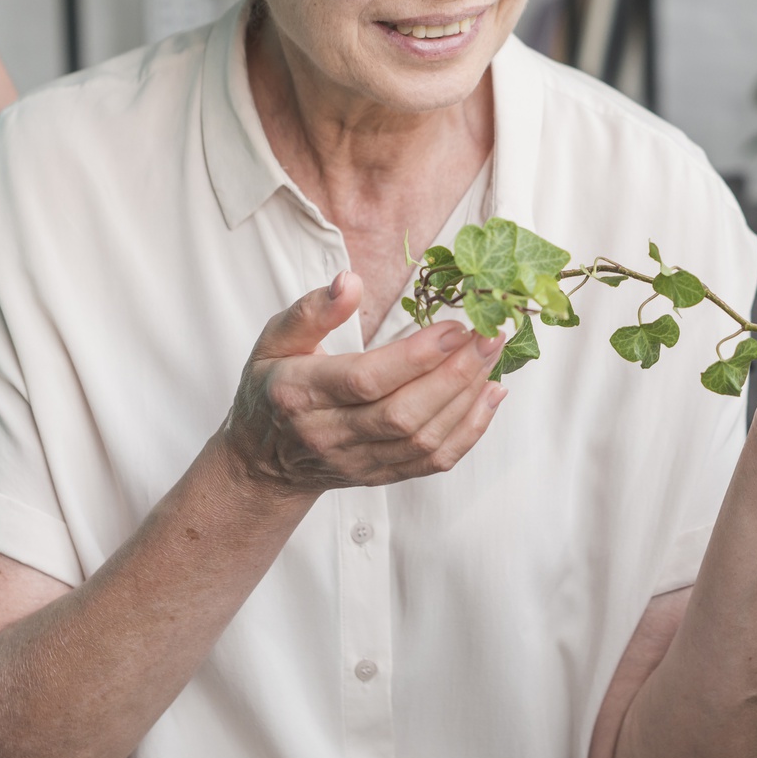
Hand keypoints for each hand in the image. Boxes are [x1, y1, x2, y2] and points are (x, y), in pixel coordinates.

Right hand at [219, 271, 507, 495]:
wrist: (263, 462)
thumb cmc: (272, 389)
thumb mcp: (274, 340)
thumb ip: (311, 310)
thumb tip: (349, 281)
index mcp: (299, 395)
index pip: (365, 380)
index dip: (415, 356)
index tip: (456, 326)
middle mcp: (329, 435)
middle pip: (403, 414)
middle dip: (456, 374)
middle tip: (490, 336)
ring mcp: (357, 462)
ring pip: (424, 441)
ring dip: (468, 399)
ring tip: (493, 357)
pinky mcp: (381, 476)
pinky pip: (433, 462)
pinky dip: (470, 430)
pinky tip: (490, 394)